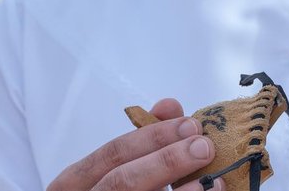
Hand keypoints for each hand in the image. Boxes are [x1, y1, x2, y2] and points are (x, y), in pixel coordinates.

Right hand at [47, 98, 225, 190]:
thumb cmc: (116, 190)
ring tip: (212, 181)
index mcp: (76, 182)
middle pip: (121, 181)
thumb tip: (168, 106)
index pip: (112, 154)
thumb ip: (144, 139)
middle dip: (166, 161)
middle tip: (204, 148)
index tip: (190, 125)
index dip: (152, 137)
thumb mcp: (122, 166)